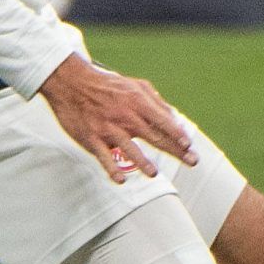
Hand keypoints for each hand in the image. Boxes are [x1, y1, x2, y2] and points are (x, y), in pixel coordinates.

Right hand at [37, 54, 198, 183]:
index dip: (177, 133)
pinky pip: (103, 157)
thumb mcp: (134, 86)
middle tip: (192, 161)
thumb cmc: (106, 86)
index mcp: (137, 102)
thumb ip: (156, 101)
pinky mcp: (92, 139)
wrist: (71, 83)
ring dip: (142, 161)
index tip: (189, 145)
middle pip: (154, 136)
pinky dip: (111, 169)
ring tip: (153, 173)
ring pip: (128, 148)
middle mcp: (125, 116)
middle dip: (175, 150)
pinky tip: (120, 180)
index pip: (162, 120)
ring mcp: (108, 129)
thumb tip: (174, 118)